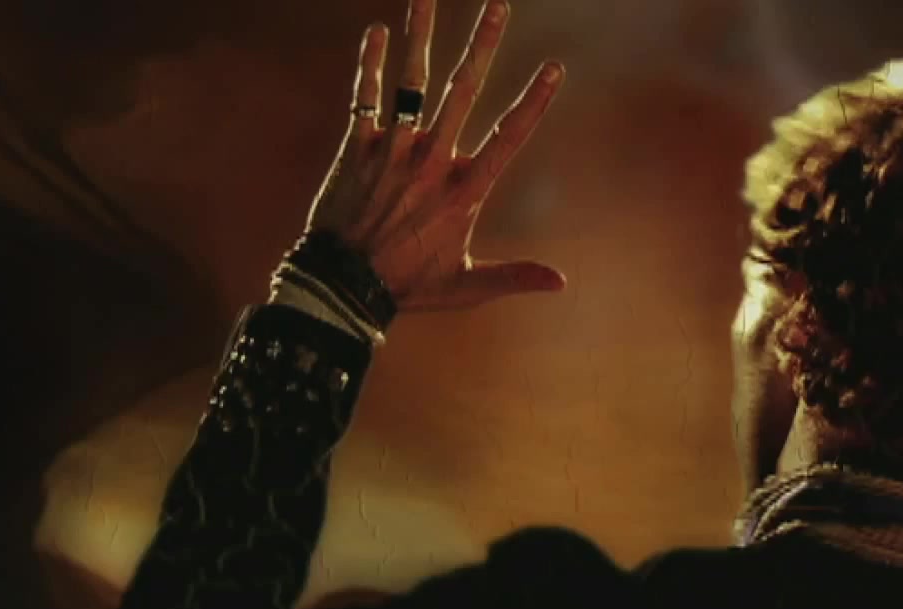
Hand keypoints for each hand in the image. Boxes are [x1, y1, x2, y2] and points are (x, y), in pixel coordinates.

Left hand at [307, 0, 566, 310]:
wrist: (341, 286)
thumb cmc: (407, 286)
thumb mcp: (466, 287)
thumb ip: (513, 275)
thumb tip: (561, 283)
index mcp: (462, 191)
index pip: (507, 138)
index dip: (533, 101)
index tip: (554, 68)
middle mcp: (430, 162)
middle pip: (462, 92)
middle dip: (482, 45)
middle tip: (499, 6)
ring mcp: (392, 151)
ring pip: (411, 83)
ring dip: (421, 37)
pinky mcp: (356, 149)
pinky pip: (364, 98)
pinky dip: (370, 65)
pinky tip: (376, 30)